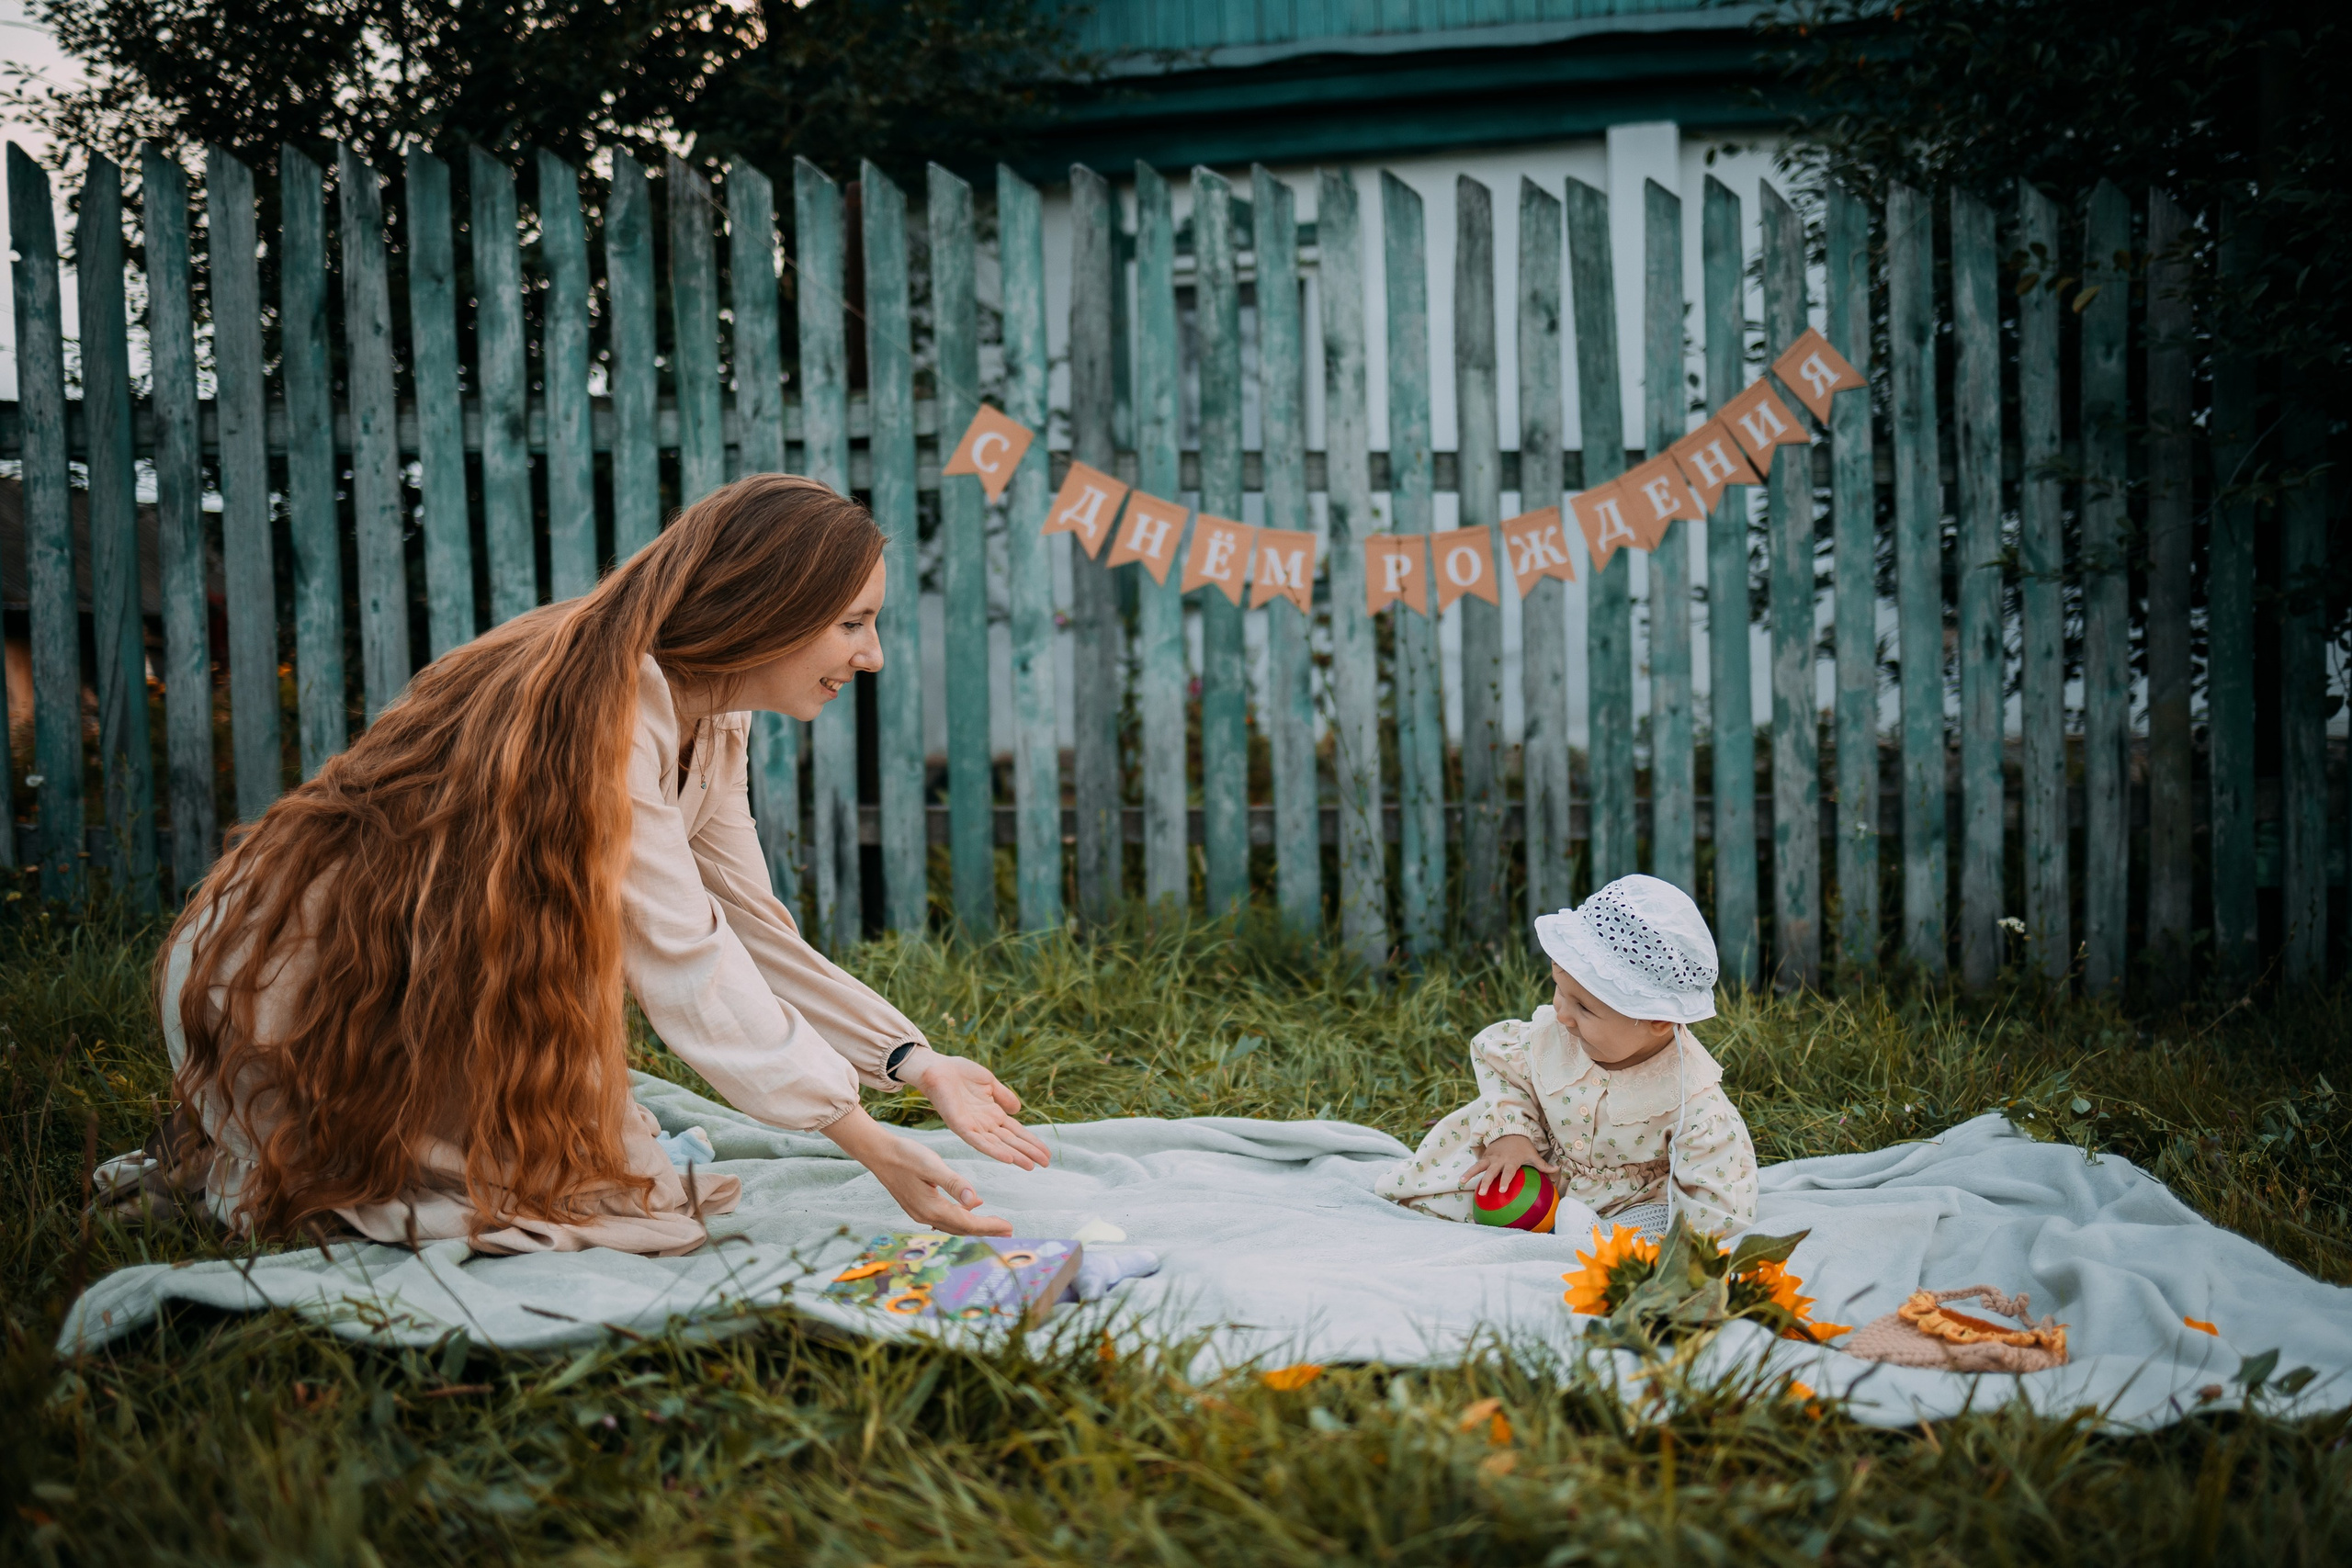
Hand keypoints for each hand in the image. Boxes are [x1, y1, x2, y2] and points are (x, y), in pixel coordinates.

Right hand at [822, 1106, 1011, 1235]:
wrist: (877, 1153)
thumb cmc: (904, 1155)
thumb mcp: (932, 1165)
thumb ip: (954, 1184)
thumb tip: (976, 1202)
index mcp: (931, 1208)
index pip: (967, 1223)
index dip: (989, 1226)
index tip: (1009, 1227)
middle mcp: (925, 1216)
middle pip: (961, 1229)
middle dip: (986, 1230)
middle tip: (1009, 1232)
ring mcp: (919, 1213)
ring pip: (953, 1225)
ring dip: (974, 1226)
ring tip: (995, 1225)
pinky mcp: (916, 1206)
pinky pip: (944, 1218)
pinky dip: (960, 1217)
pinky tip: (969, 1208)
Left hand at [899, 1049, 1051, 1170]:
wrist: (936, 1068)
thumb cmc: (959, 1073)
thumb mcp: (989, 1083)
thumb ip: (1003, 1096)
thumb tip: (1018, 1110)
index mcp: (992, 1113)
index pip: (1016, 1131)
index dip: (1031, 1141)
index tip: (1046, 1152)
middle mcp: (984, 1123)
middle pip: (1011, 1141)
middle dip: (1029, 1152)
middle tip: (1047, 1164)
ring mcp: (973, 1126)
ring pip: (999, 1145)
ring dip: (1016, 1156)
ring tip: (1032, 1166)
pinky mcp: (960, 1126)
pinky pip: (979, 1141)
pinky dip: (993, 1150)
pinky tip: (1008, 1158)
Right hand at [1463, 1133, 1555, 1198]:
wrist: (1510, 1130)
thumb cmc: (1523, 1147)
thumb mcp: (1533, 1154)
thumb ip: (1543, 1165)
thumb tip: (1557, 1170)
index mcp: (1511, 1161)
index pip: (1508, 1172)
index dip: (1506, 1181)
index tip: (1503, 1190)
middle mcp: (1499, 1159)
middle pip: (1491, 1171)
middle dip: (1486, 1181)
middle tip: (1482, 1192)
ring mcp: (1490, 1157)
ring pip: (1479, 1166)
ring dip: (1470, 1173)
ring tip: (1462, 1181)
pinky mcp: (1484, 1156)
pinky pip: (1476, 1164)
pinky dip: (1469, 1171)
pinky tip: (1461, 1179)